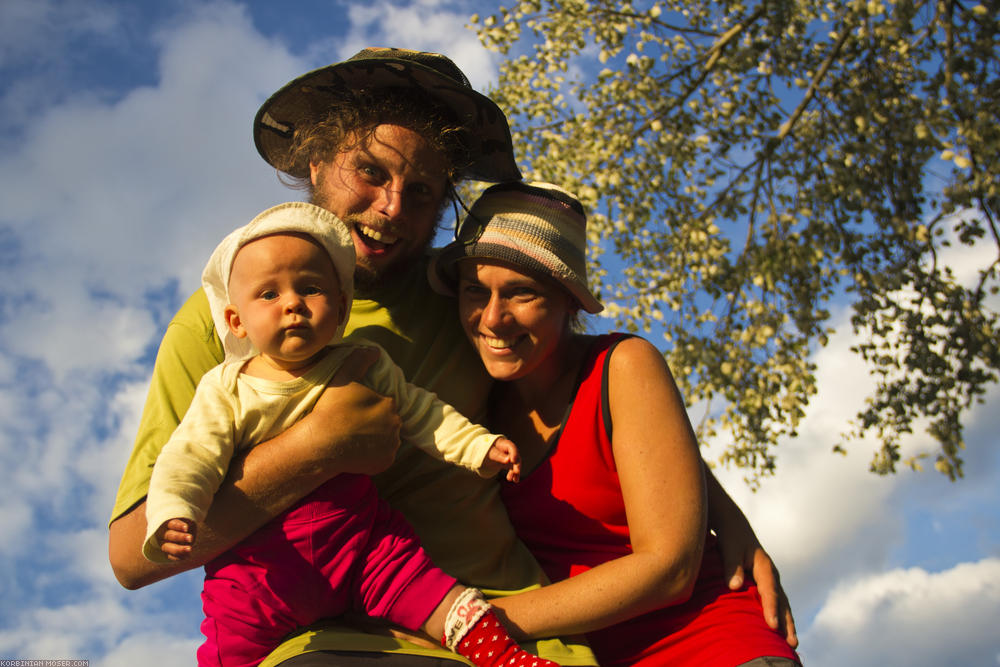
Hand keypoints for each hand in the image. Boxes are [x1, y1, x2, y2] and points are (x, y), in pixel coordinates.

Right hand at [157, 518, 195, 560]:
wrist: (182, 532)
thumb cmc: (186, 524)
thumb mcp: (187, 521)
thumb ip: (190, 522)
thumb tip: (194, 525)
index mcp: (168, 523)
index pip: (172, 524)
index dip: (178, 526)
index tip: (186, 528)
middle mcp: (163, 534)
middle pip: (169, 535)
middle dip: (180, 537)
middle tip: (190, 538)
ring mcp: (164, 544)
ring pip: (168, 547)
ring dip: (179, 549)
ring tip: (189, 549)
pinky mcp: (167, 553)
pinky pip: (171, 556)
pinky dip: (179, 557)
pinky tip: (187, 556)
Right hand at [304, 346, 401, 475]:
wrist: (321, 443)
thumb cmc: (331, 409)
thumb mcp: (343, 376)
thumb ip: (359, 359)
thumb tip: (374, 350)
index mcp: (389, 403)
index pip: (384, 403)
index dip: (368, 406)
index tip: (353, 411)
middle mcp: (396, 424)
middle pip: (387, 422)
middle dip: (374, 423)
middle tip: (353, 425)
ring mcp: (392, 445)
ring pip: (386, 439)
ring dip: (375, 439)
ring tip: (354, 439)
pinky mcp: (386, 463)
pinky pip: (382, 457)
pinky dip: (374, 455)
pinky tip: (358, 452)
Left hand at [486, 437, 521, 482]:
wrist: (485, 454)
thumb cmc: (487, 450)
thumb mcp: (490, 452)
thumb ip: (498, 455)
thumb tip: (507, 460)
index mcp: (504, 444)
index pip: (511, 447)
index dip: (514, 454)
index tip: (513, 461)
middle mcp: (510, 450)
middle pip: (516, 456)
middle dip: (517, 465)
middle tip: (516, 472)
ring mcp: (510, 457)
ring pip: (515, 464)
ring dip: (515, 472)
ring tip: (510, 479)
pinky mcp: (510, 463)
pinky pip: (513, 469)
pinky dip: (514, 475)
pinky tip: (515, 480)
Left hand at [719, 536, 797, 647]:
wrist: (734, 525)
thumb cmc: (731, 537)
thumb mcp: (730, 547)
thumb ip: (732, 566)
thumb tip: (735, 587)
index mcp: (764, 566)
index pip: (769, 591)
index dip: (771, 608)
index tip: (772, 626)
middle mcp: (771, 575)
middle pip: (781, 601)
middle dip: (787, 622)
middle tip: (791, 644)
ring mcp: (770, 580)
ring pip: (781, 604)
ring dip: (787, 623)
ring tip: (791, 645)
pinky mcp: (765, 584)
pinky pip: (775, 603)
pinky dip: (779, 616)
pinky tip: (778, 632)